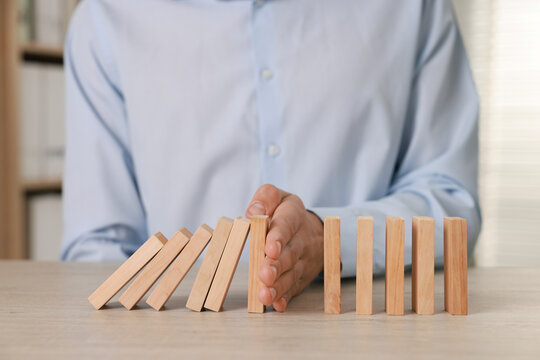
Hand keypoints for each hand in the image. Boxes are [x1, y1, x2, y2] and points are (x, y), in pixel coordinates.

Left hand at [245, 184, 323, 311]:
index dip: (278, 238)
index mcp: (294, 215)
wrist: (314, 230)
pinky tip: (277, 305)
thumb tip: (253, 211)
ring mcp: (302, 260)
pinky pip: (294, 288)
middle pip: (289, 254)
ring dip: (279, 286)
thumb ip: (265, 198)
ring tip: (265, 294)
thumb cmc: (286, 212)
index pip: (287, 225)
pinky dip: (286, 298)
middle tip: (265, 275)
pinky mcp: (300, 277)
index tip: (269, 249)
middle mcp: (301, 239)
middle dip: (277, 266)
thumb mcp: (279, 196)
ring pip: (291, 274)